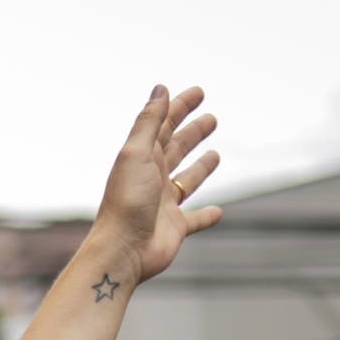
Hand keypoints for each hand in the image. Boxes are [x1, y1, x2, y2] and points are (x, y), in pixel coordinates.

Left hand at [91, 86, 222, 283]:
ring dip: (201, 168)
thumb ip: (149, 122)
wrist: (121, 251)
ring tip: (216, 155)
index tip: (199, 92)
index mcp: (142, 158)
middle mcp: (152, 179)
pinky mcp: (174, 228)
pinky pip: (195, 220)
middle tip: (212, 119)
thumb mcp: (136, 153)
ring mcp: (164, 204)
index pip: (163, 125)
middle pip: (177, 149)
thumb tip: (161, 88)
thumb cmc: (126, 201)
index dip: (179, 107)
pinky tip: (217, 212)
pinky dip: (206, 216)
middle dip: (193, 133)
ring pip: (187, 181)